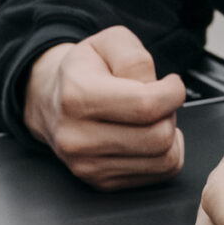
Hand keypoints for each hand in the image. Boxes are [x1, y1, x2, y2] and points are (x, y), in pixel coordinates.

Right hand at [22, 25, 186, 189]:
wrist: (50, 100)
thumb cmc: (85, 70)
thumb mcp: (109, 42)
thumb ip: (136, 57)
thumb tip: (154, 88)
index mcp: (78, 96)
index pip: (147, 106)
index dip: (173, 92)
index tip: (171, 84)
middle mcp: (77, 138)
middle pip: (159, 137)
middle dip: (171, 114)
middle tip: (159, 101)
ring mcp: (87, 166)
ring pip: (163, 160)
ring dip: (169, 135)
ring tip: (150, 119)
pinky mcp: (100, 182)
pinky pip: (158, 173)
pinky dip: (164, 154)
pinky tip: (146, 136)